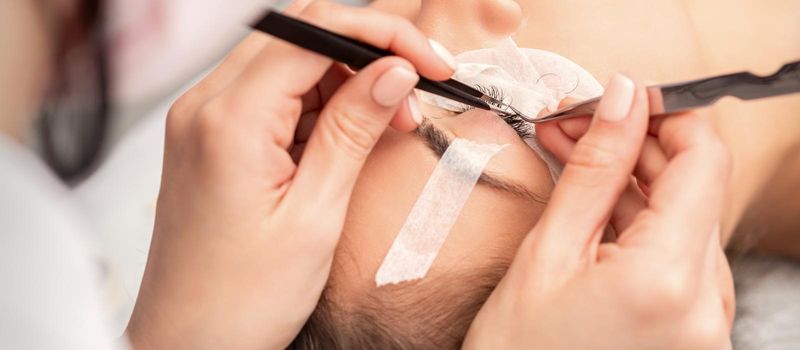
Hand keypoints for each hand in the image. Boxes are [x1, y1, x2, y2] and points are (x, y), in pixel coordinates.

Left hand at [125, 1, 454, 348]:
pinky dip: (320, 107)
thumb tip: (394, 71)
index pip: (312, 31)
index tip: (430, 62)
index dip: (381, 37)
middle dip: (367, 54)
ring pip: (290, 63)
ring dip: (347, 81)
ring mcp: (205, 120)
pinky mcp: (213, 138)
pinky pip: (274, 97)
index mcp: (228, 120)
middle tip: (418, 91)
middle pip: (300, 37)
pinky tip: (351, 137)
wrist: (189, 344)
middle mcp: (205, 106)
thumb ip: (354, 130)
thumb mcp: (315, 214)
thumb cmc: (242, 299)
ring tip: (391, 123)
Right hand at [464, 74, 735, 348]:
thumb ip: (594, 169)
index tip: (618, 104)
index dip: (663, 117)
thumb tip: (620, 101)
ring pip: (685, 221)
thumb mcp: (548, 252)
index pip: (703, 158)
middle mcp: (706, 306)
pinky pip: (678, 258)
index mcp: (669, 279)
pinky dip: (640, 226)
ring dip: (633, 184)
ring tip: (574, 161)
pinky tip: (595, 208)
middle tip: (575, 127)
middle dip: (636, 148)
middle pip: (694, 188)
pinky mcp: (692, 332)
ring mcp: (705, 324)